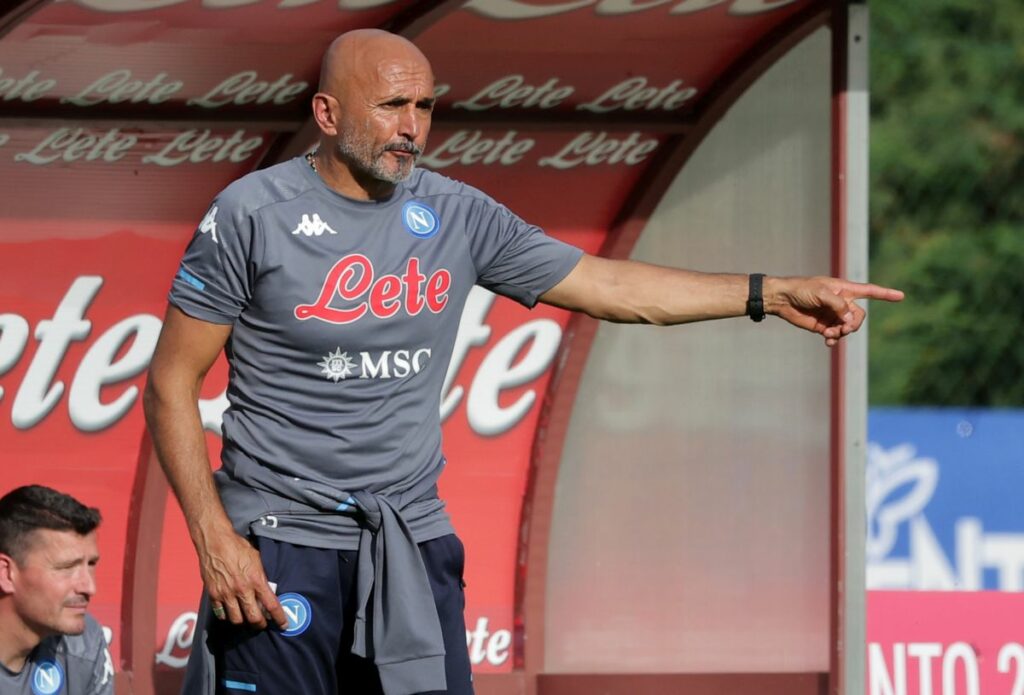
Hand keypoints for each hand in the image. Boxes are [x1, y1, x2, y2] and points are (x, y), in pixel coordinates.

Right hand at [197, 527, 288, 629]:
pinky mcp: (214, 594)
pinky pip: (221, 614)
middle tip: (262, 624)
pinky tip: (230, 611)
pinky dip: (227, 615)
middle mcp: (242, 590)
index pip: (271, 605)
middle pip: (254, 618)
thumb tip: (267, 589)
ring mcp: (226, 593)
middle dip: (260, 624)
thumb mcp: (257, 559)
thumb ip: (261, 576)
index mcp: (256, 580)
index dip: (279, 618)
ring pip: (236, 619)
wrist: (215, 542)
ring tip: (245, 617)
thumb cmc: (238, 547)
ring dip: (243, 621)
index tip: (283, 625)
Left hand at [768, 276, 903, 346]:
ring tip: (830, 334)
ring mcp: (833, 315)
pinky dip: (835, 340)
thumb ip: (838, 305)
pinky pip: (836, 335)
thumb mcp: (821, 293)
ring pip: (848, 327)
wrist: (782, 299)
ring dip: (843, 333)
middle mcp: (841, 302)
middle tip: (843, 329)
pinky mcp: (823, 325)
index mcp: (844, 289)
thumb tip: (849, 319)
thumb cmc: (801, 289)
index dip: (885, 294)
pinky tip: (828, 341)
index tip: (901, 296)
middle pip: (859, 316)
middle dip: (853, 324)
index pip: (869, 291)